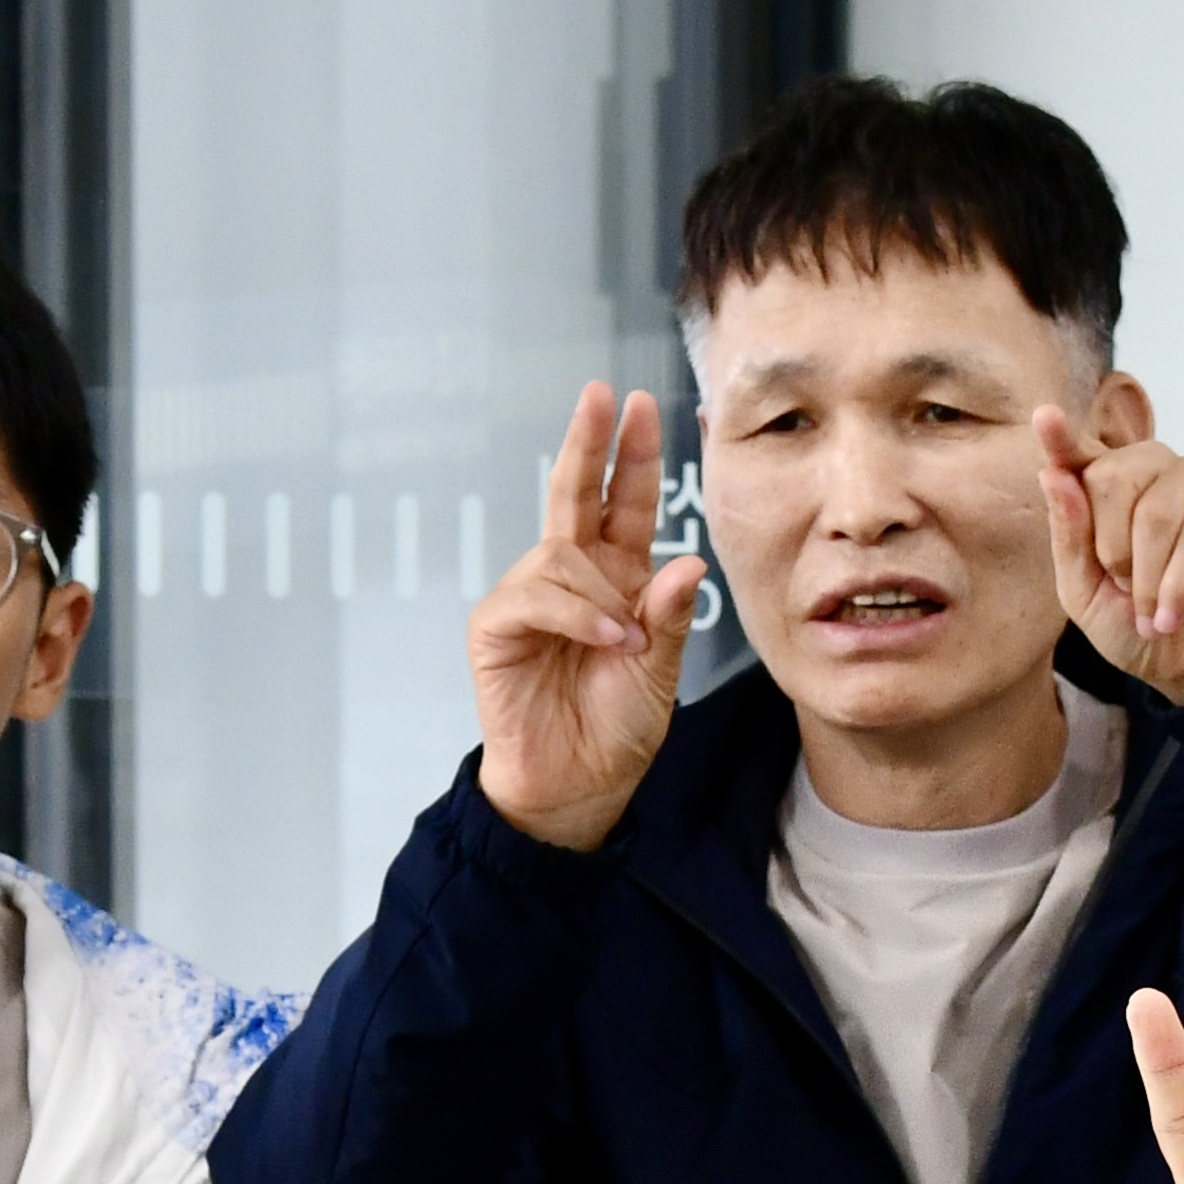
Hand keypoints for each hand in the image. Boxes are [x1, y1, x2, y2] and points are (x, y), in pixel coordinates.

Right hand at [469, 384, 704, 851]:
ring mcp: (528, 599)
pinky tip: (605, 641)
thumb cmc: (616, 729)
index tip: (642, 404)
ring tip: (625, 644)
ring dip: (602, 597)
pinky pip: (536, 598)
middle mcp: (570, 578)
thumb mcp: (660, 672)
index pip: (625, 505)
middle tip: (602, 396)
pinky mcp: (496, 627)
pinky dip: (576, 616)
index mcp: (615, 580)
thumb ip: (669, 618)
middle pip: (575, 494)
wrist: (576, 786)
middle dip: (590, 443)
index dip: (632, 457)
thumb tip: (686, 562)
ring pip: (562, 556)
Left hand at [1035, 409, 1183, 704]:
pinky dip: (1182, 583)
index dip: (1062, 439)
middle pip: (1112, 477)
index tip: (1045, 418)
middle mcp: (1152, 469)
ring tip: (1155, 614)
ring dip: (1149, 577)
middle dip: (1113, 551)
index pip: (1079, 454)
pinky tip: (1176, 613)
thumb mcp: (1086, 593)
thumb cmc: (1141, 625)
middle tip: (1128, 590)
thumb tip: (1053, 475)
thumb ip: (1069, 537)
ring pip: (1156, 510)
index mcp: (1107, 487)